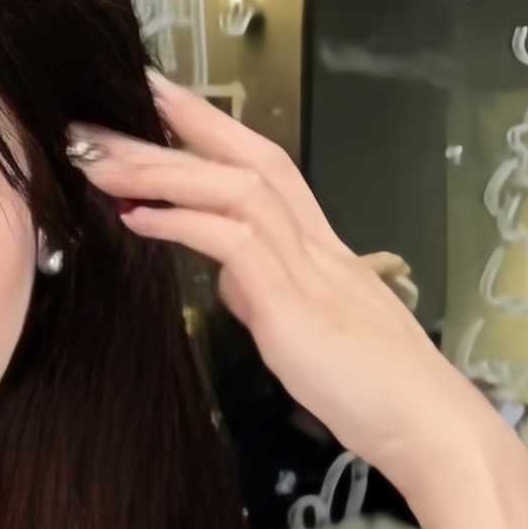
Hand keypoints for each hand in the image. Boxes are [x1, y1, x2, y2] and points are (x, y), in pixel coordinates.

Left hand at [70, 78, 504, 514]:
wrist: (429, 427)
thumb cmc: (376, 393)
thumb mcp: (306, 334)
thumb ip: (266, 296)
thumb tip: (230, 277)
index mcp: (321, 249)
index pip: (264, 167)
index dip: (210, 129)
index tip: (154, 101)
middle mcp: (317, 244)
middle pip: (247, 157)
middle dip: (175, 125)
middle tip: (103, 107)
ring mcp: (310, 269)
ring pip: (235, 189)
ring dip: (162, 169)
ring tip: (98, 161)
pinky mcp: (297, 306)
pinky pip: (235, 243)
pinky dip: (183, 222)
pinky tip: (138, 217)